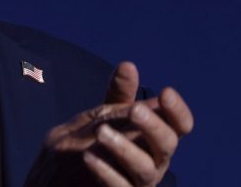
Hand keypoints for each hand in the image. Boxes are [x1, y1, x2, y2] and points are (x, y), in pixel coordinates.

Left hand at [24, 62, 193, 185]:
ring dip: (125, 148)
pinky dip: (106, 172)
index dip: (177, 111)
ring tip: (101, 133)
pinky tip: (89, 157)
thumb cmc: (93, 142)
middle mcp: (154, 160)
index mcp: (155, 137)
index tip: (166, 93)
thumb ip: (118, 95)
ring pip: (145, 168)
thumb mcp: (104, 115)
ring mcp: (139, 181)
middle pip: (167, 144)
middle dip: (153, 125)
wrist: (61, 175)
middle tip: (134, 110)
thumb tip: (128, 65)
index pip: (179, 125)